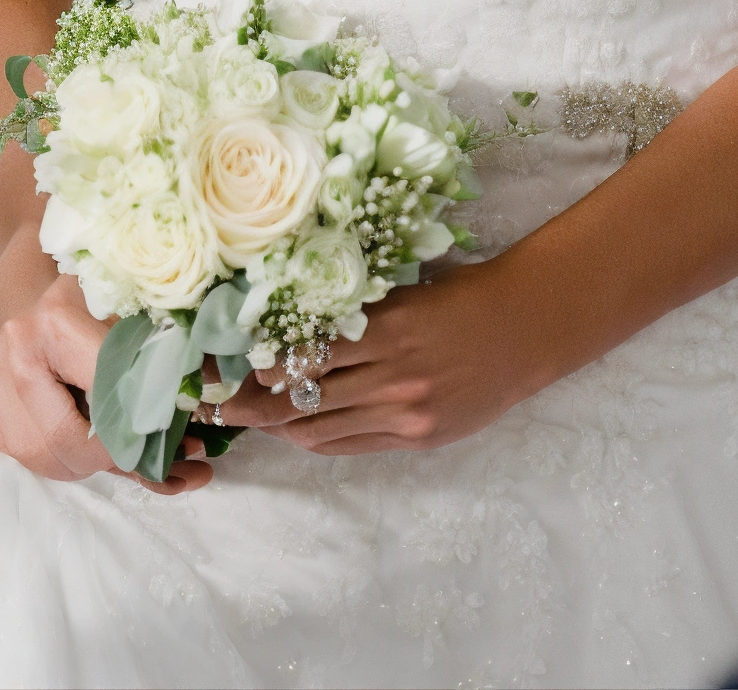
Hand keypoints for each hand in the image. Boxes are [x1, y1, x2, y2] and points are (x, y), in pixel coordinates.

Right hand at [0, 238, 211, 494]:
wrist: (46, 293)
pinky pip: (26, 459)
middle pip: (66, 441)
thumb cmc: (102, 305)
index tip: (189, 444)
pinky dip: (63, 462)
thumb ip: (167, 362)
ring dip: (91, 466)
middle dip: (116, 459)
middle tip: (158, 458)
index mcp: (54, 321)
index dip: (146, 427)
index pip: (105, 396)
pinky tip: (89, 442)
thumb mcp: (142, 316)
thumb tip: (203, 416)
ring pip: (45, 459)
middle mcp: (11, 351)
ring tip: (129, 452)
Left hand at [219, 259, 530, 455]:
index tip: (229, 361)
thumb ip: (353, 315)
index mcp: (386, 328)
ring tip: (249, 416)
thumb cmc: (460, 296)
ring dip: (279, 425)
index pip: (303, 356)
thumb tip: (289, 328)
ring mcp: (405, 413)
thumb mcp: (403, 293)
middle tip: (215, 401)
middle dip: (251, 404)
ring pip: (319, 428)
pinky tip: (297, 429)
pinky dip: (317, 437)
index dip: (260, 366)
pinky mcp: (416, 438)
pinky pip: (350, 445)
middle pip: (300, 400)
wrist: (522, 331)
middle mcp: (393, 376)